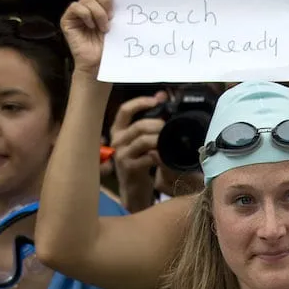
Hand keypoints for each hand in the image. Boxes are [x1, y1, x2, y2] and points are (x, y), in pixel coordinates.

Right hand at [62, 0, 115, 76]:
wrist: (101, 63)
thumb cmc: (112, 44)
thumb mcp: (119, 22)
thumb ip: (118, 6)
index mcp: (101, 1)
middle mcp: (88, 3)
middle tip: (112, 16)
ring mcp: (77, 11)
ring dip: (99, 14)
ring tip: (104, 28)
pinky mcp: (68, 19)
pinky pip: (77, 7)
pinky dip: (86, 16)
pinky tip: (91, 27)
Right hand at [110, 93, 166, 211]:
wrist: (134, 189)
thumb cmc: (140, 162)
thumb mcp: (141, 142)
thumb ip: (149, 125)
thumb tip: (162, 99)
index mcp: (118, 130)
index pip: (125, 110)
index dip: (141, 102)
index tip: (159, 99)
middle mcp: (117, 141)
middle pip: (139, 126)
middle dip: (158, 125)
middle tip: (170, 127)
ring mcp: (122, 155)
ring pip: (144, 141)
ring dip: (161, 140)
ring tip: (171, 141)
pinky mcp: (129, 168)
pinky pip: (149, 157)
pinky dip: (161, 156)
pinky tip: (167, 157)